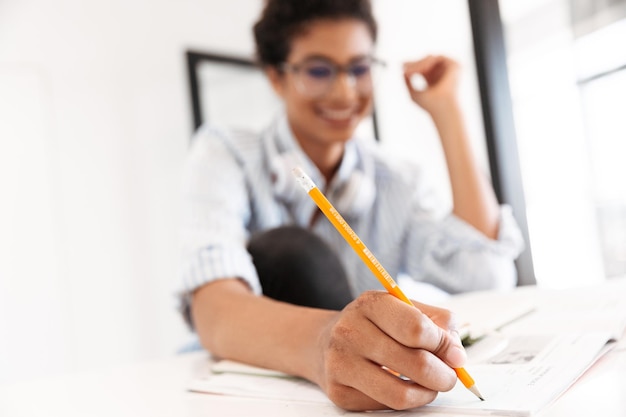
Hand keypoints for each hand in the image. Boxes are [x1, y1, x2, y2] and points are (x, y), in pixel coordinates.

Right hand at [313, 291, 465, 410]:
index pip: (417, 328)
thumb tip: (456, 356)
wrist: (325, 341)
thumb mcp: (405, 308)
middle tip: (448, 376)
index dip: (444, 345)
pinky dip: (403, 401)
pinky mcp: (338, 392)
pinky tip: (401, 386)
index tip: (453, 354)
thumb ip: (439, 324)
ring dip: (425, 393)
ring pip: (400, 395)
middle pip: (415, 364)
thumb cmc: (374, 325)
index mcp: (371, 304)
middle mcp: (350, 331)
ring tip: (428, 385)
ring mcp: (341, 363)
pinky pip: (385, 407)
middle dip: (443, 376)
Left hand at [403, 55, 459, 113]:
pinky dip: (429, 62)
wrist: (442, 107)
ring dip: (420, 64)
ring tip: (412, 71)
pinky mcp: (454, 65)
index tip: (402, 66)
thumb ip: (408, 84)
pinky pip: (438, 58)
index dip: (412, 66)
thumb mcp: (414, 94)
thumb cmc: (429, 105)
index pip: (422, 69)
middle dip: (415, 64)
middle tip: (405, 68)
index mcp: (434, 81)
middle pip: (426, 62)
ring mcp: (448, 69)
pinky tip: (423, 69)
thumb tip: (403, 73)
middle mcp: (442, 74)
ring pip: (431, 58)